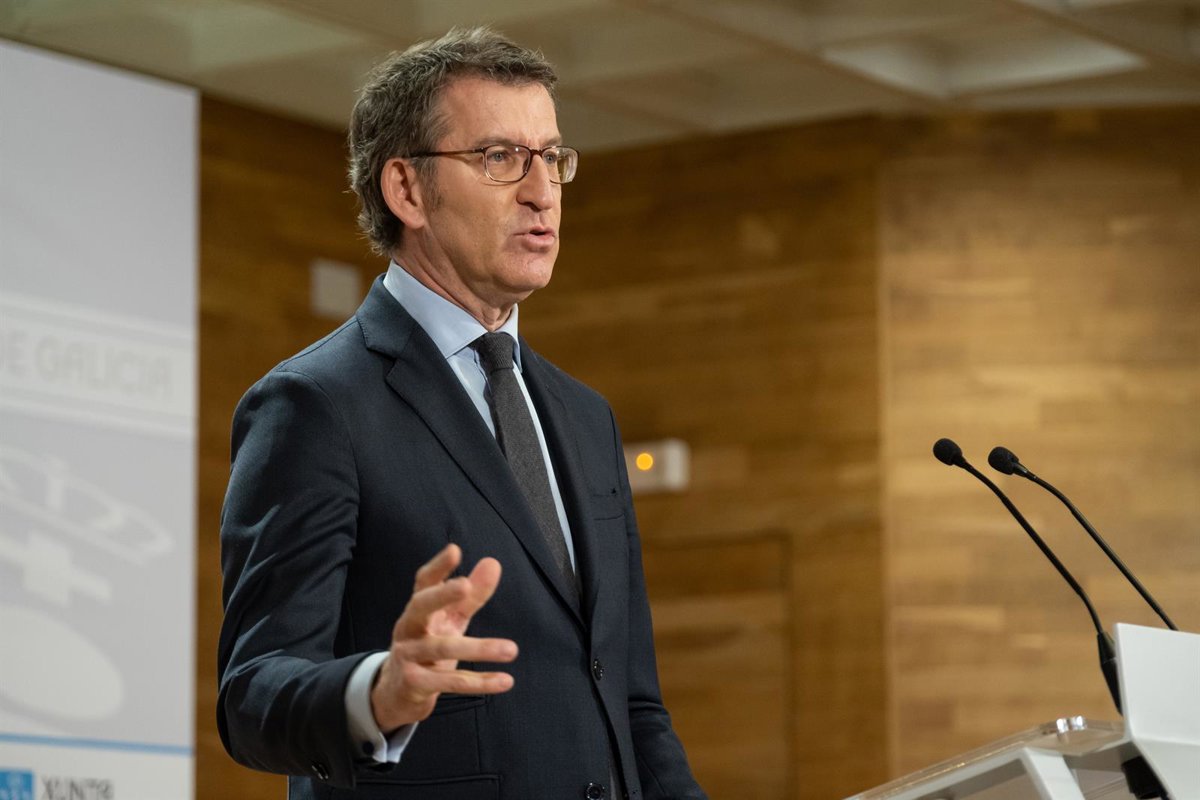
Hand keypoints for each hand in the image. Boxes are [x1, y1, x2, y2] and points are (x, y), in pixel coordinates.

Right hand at [370, 543, 516, 731]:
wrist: (398, 693)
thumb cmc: (428, 646)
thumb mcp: (450, 620)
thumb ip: (472, 595)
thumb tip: (493, 562)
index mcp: (418, 608)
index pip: (424, 582)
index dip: (438, 566)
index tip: (454, 550)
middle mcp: (409, 628)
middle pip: (421, 606)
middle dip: (441, 595)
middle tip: (465, 586)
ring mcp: (409, 656)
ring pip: (443, 648)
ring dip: (479, 648)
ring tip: (512, 649)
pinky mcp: (414, 683)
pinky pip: (450, 682)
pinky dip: (479, 682)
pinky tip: (505, 680)